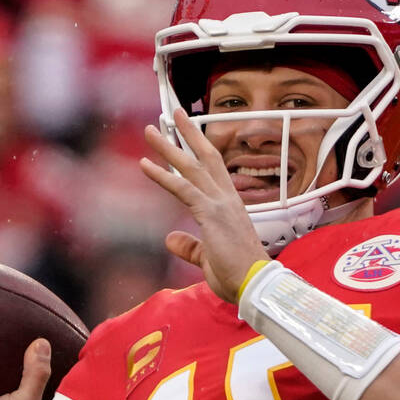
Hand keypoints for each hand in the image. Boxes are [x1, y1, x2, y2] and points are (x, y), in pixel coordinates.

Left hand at [140, 108, 270, 302]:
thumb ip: (190, 247)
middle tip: (174, 115)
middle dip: (189, 135)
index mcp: (231, 206)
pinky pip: (183, 188)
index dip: (201, 150)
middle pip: (206, 158)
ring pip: (192, 167)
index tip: (188, 134)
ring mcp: (220, 204)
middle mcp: (227, 199)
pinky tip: (144, 164)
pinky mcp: (211, 214)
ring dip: (169, 147)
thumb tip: (171, 238)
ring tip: (151, 130)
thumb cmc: (238, 275)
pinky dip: (162, 175)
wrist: (254, 284)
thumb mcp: (208, 258)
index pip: (215, 171)